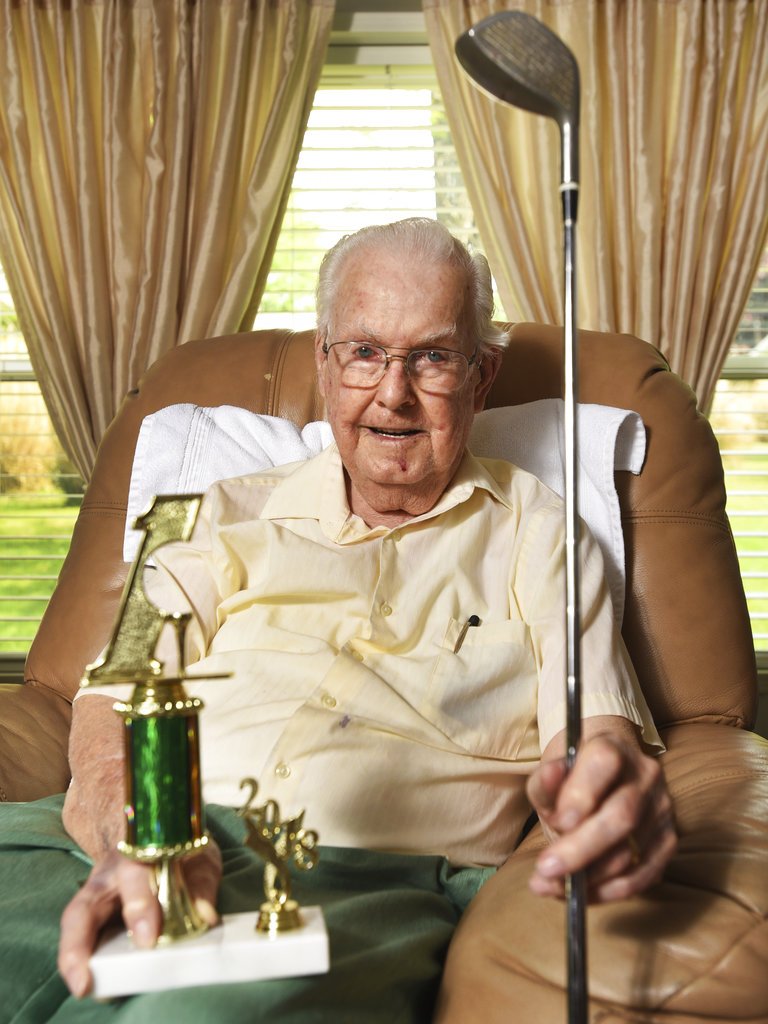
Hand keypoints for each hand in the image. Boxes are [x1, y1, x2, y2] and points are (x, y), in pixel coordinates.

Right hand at [57, 842, 221, 998]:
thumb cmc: (180, 852)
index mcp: (138, 854)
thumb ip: (201, 884)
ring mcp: (96, 893)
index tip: (148, 940)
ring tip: (83, 985)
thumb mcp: (199, 859)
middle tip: (87, 978)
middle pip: (88, 903)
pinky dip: (82, 960)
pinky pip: (81, 936)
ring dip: (74, 954)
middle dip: (81, 941)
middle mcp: (109, 875)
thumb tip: (204, 916)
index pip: (134, 875)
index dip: (138, 906)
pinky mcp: (95, 914)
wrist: (162, 837)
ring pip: (75, 920)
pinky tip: (90, 982)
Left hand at [526, 719, 676, 902]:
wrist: (606, 769)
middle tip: (546, 869)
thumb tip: (551, 777)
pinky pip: (643, 876)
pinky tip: (581, 895)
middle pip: (621, 816)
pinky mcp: (668, 840)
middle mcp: (646, 776)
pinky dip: (609, 891)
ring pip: (631, 853)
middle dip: (581, 849)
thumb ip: (546, 781)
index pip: (604, 763)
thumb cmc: (574, 774)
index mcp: (614, 747)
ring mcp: (662, 809)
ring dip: (588, 879)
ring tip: (550, 885)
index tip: (559, 821)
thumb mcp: (553, 771)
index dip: (582, 794)